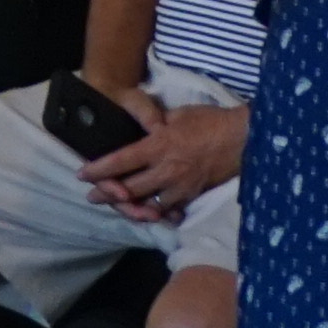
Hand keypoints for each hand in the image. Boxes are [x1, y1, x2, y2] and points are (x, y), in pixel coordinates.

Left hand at [80, 105, 243, 218]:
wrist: (244, 139)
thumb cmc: (211, 121)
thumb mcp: (179, 114)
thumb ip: (157, 122)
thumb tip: (144, 126)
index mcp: (158, 145)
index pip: (121, 161)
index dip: (99, 170)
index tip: (82, 174)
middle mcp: (166, 169)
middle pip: (130, 188)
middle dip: (108, 195)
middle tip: (93, 198)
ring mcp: (181, 185)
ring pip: (149, 203)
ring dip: (131, 207)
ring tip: (119, 208)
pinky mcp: (194, 194)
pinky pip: (172, 208)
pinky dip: (159, 212)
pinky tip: (151, 213)